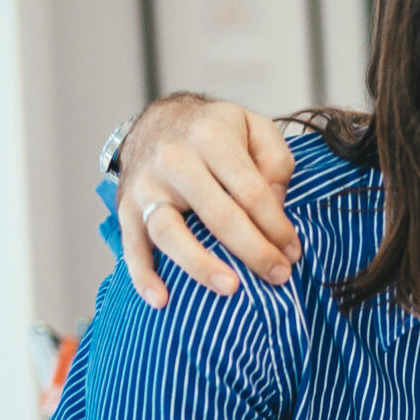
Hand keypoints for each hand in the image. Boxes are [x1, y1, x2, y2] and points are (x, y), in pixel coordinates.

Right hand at [116, 96, 299, 304]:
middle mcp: (173, 160)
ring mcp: (146, 185)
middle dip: (253, 251)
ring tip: (231, 289)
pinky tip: (161, 300)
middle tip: (278, 277)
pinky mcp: (126, 206)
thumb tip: (276, 203)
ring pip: (170, 233)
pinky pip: (132, 245)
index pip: (251, 192)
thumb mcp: (254, 126)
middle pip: (217, 215)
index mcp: (210, 139)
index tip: (293, 252)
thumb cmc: (214, 130)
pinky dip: (143, 275)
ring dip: (201, 265)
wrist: (159, 119)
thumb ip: (275, 159)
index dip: (277, 226)